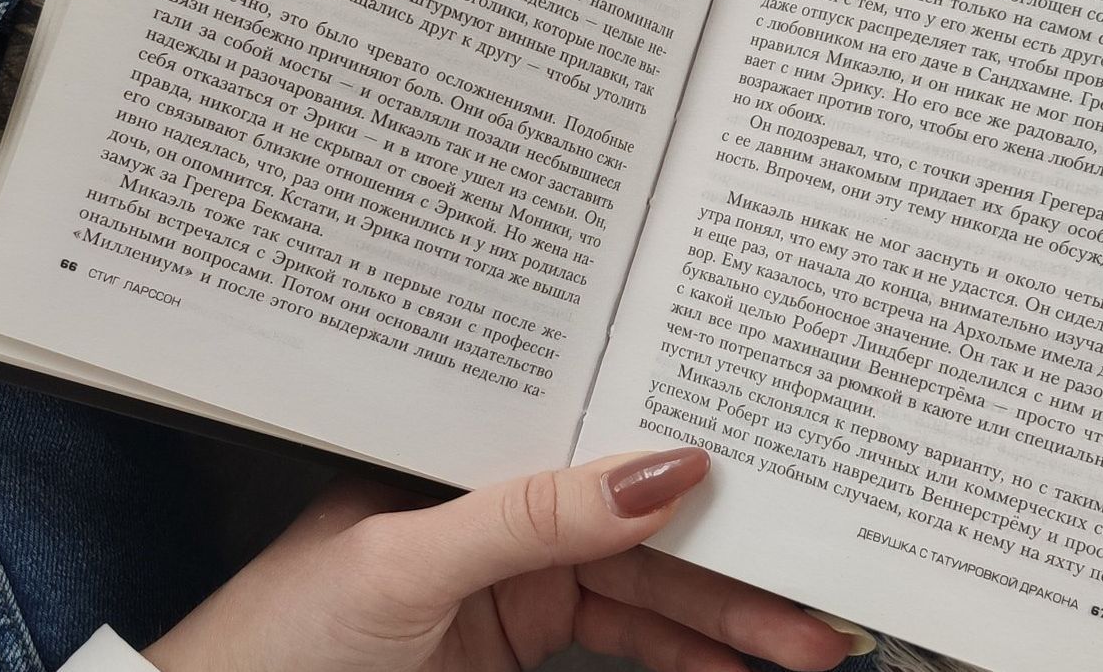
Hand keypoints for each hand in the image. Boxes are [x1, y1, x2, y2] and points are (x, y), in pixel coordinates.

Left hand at [144, 447, 855, 671]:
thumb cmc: (282, 631)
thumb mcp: (405, 563)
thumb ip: (530, 518)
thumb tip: (659, 468)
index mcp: (470, 457)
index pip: (602, 452)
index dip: (692, 472)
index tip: (779, 490)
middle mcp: (500, 509)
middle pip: (641, 533)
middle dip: (734, 569)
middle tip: (820, 606)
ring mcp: (512, 583)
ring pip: (645, 593)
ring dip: (727, 624)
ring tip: (808, 647)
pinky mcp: (518, 643)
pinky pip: (622, 640)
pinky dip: (684, 657)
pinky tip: (736, 666)